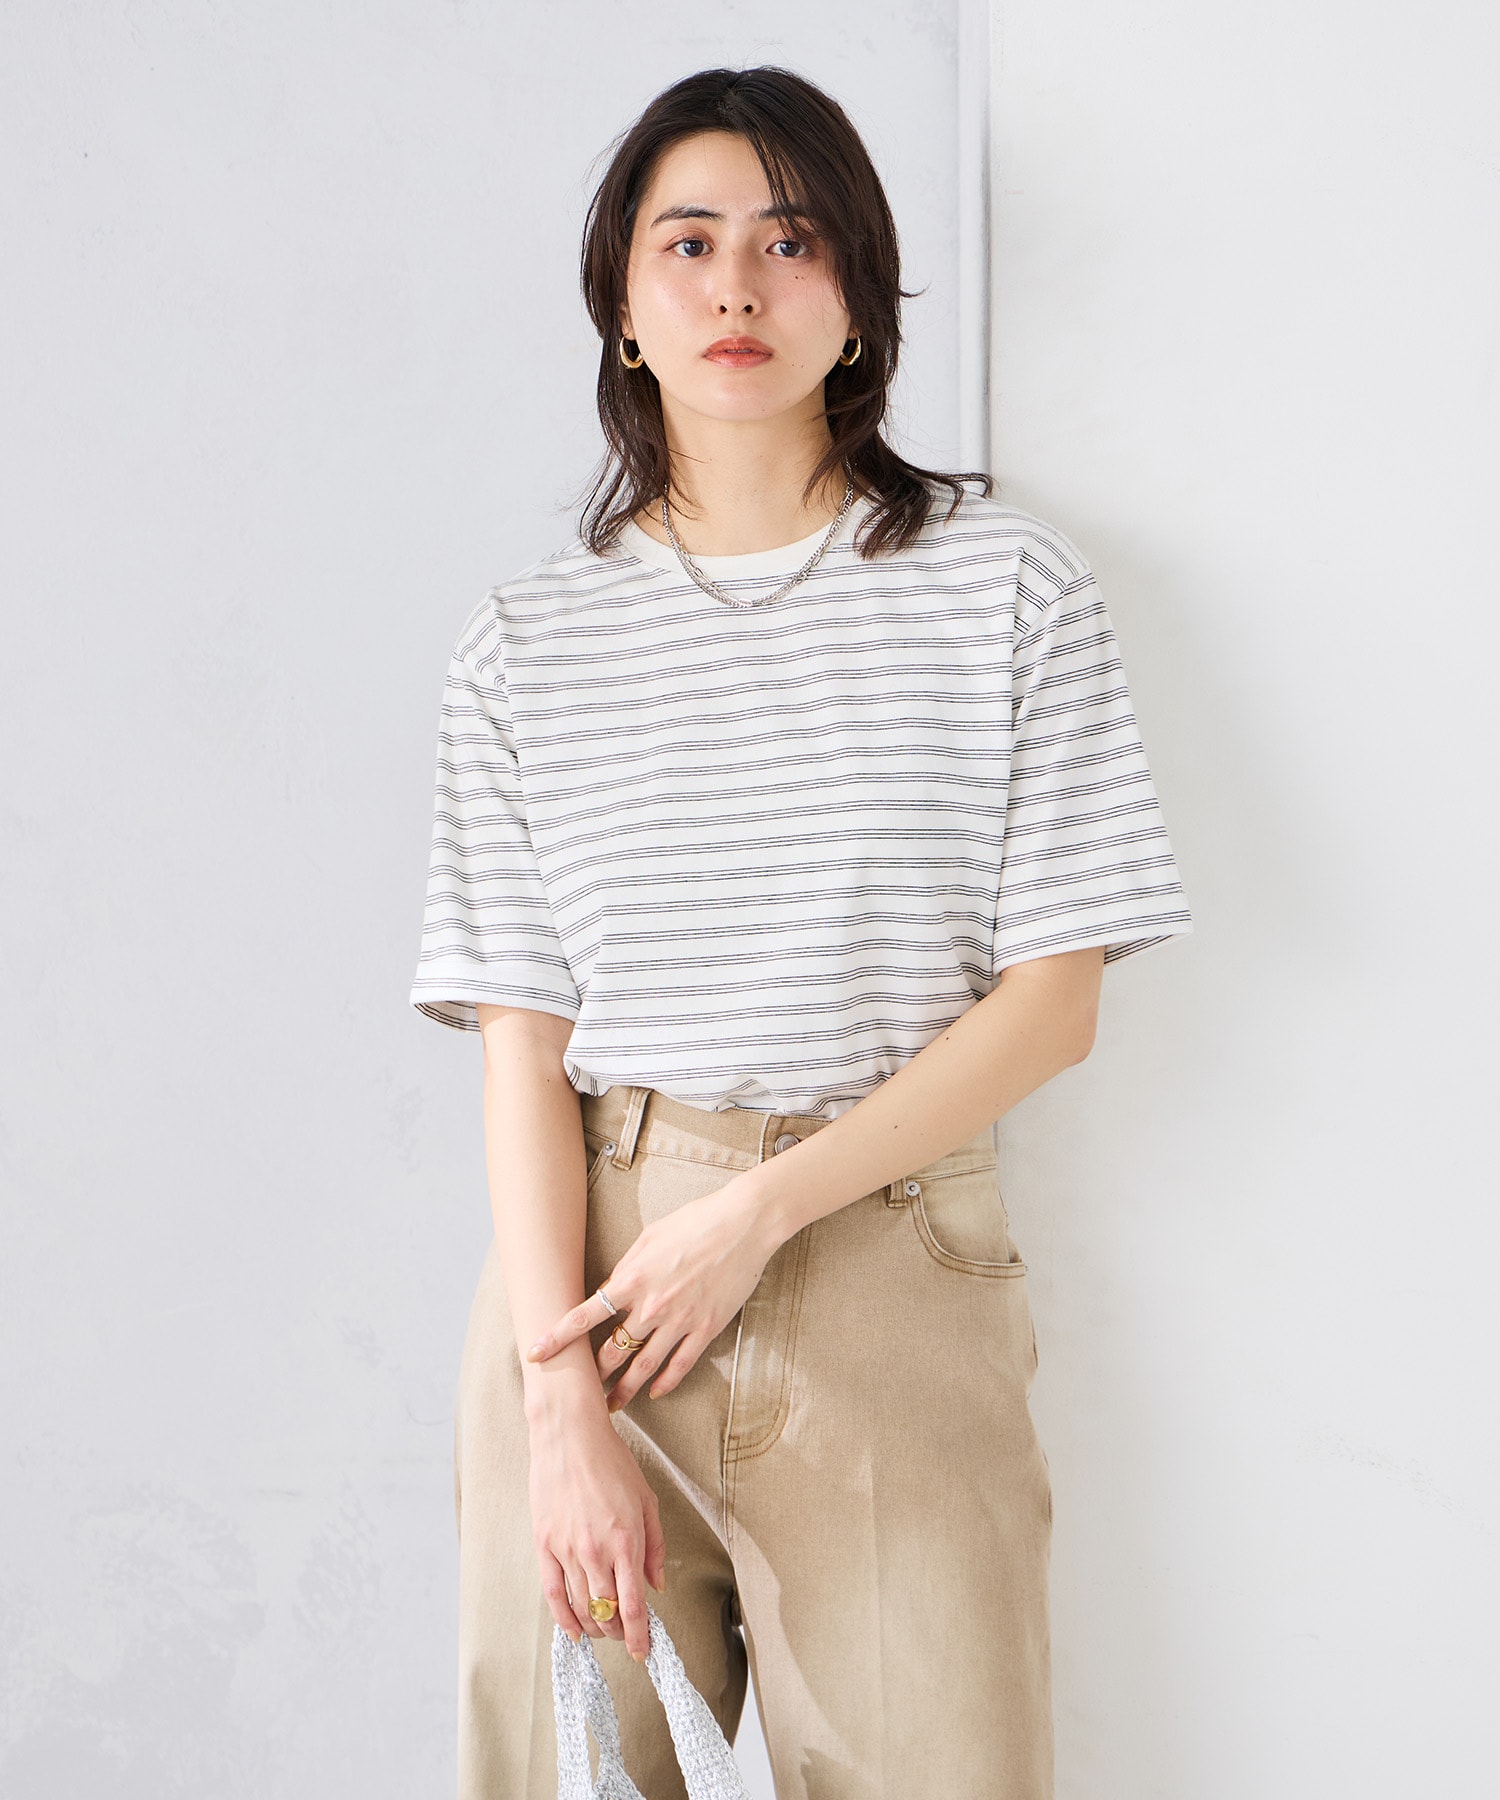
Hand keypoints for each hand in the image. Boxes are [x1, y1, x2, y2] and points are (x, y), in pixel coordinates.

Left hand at [526, 1172, 782, 1408]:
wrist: (742, 1224)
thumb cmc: (695, 1221)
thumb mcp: (649, 1237)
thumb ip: (627, 1267)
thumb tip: (611, 1289)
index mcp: (632, 1279)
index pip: (583, 1316)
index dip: (557, 1337)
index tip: (535, 1354)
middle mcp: (651, 1305)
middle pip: (612, 1351)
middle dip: (593, 1374)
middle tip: (578, 1391)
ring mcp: (679, 1320)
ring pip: (643, 1366)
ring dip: (624, 1390)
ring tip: (611, 1407)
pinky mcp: (705, 1328)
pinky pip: (681, 1364)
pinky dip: (665, 1382)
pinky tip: (655, 1392)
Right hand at [528, 1402, 665, 1658]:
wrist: (569, 1436)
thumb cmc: (611, 1462)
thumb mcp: (646, 1499)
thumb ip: (654, 1546)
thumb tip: (656, 1584)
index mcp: (626, 1541)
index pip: (633, 1606)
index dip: (639, 1637)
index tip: (643, 1652)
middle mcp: (596, 1551)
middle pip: (606, 1613)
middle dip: (618, 1632)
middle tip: (625, 1635)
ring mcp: (567, 1550)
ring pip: (580, 1607)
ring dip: (594, 1627)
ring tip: (602, 1630)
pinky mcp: (544, 1544)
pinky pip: (553, 1593)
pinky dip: (562, 1618)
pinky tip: (572, 1630)